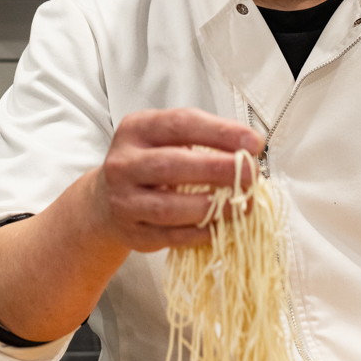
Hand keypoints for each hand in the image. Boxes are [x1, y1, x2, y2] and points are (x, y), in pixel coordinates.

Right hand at [86, 107, 262, 253]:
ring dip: (211, 207)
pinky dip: (199, 233)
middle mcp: (124, 163)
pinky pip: (169, 236)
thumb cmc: (150, 164)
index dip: (220, 132)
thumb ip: (203, 141)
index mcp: (137, 129)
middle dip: (217, 170)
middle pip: (172, 165)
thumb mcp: (167, 140)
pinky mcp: (132, 232)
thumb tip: (249, 152)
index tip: (254, 142)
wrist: (106, 201)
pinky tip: (221, 226)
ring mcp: (124, 200)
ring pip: (168, 207)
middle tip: (251, 174)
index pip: (181, 124)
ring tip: (241, 204)